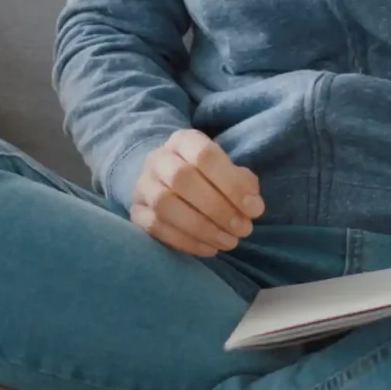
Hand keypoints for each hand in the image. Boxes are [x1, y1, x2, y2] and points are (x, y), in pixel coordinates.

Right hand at [129, 129, 263, 256]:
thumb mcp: (225, 170)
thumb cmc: (204, 176)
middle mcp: (158, 159)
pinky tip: (210, 249)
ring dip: (202, 228)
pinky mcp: (136, 212)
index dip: (232, 184)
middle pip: (182, 179)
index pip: (205, 155)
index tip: (255, 209)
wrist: (163, 181)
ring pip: (166, 205)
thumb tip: (253, 206)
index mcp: (183, 141)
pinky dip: (187, 242)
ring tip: (229, 242)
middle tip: (243, 229)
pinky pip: (156, 228)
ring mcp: (143, 185)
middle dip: (218, 208)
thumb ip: (242, 183)